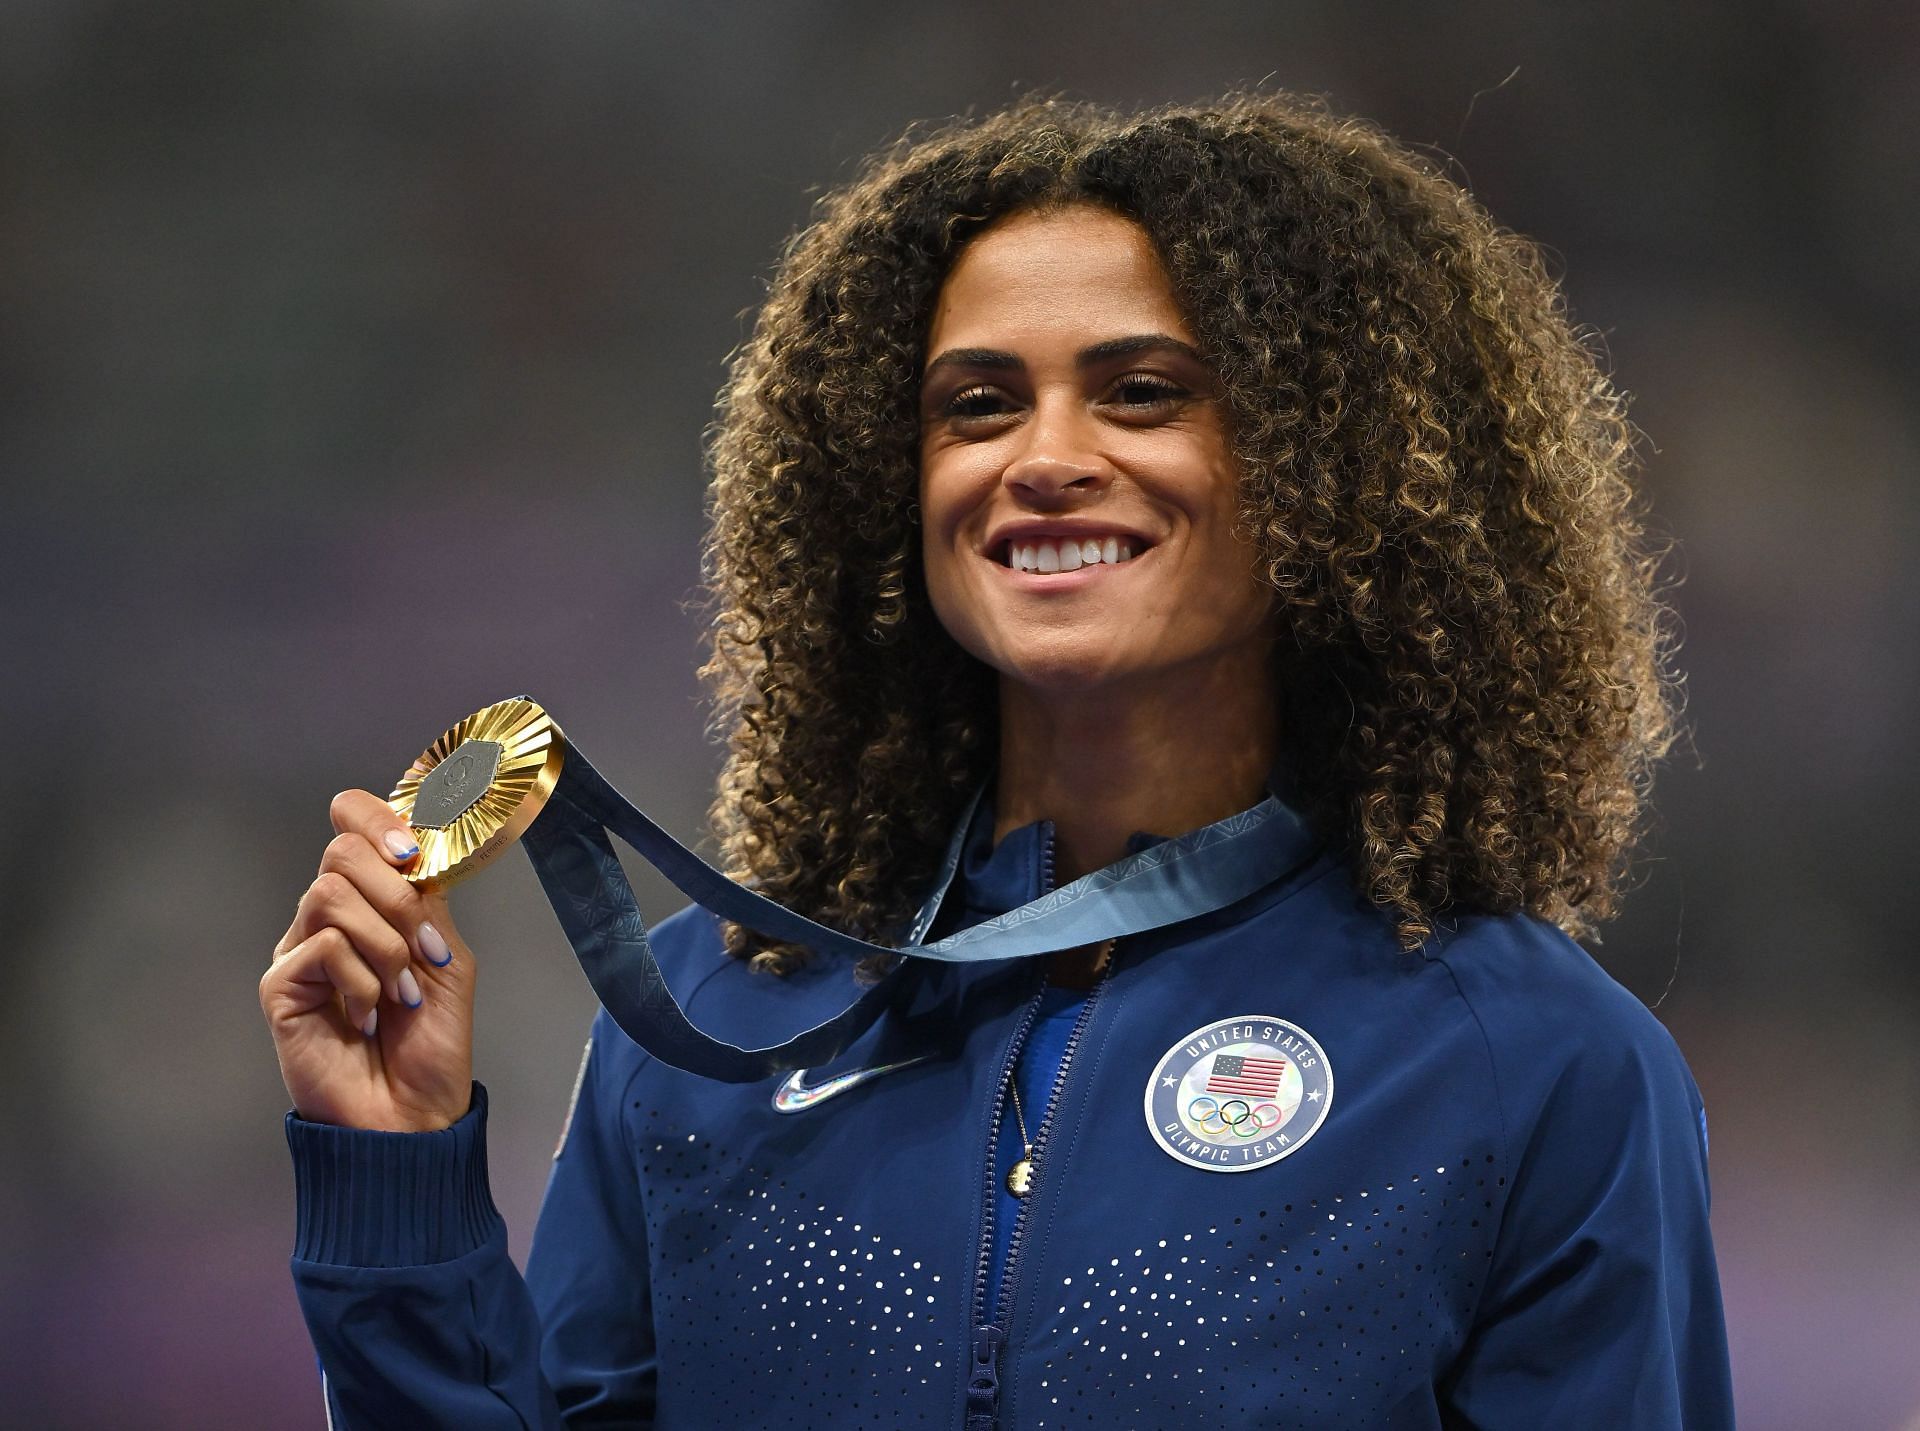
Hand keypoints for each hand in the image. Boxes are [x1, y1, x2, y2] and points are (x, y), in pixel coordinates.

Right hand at [260, 790, 475, 1131]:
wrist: (412, 1113)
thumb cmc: (431, 1043)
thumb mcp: (445, 958)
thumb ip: (427, 902)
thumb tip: (411, 849)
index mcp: (374, 904)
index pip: (353, 827)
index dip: (377, 820)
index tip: (410, 852)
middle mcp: (332, 920)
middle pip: (341, 852)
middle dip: (397, 896)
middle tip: (422, 948)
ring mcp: (301, 951)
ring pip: (329, 894)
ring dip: (383, 941)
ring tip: (399, 991)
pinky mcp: (280, 986)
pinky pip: (321, 946)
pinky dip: (360, 978)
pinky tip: (366, 1014)